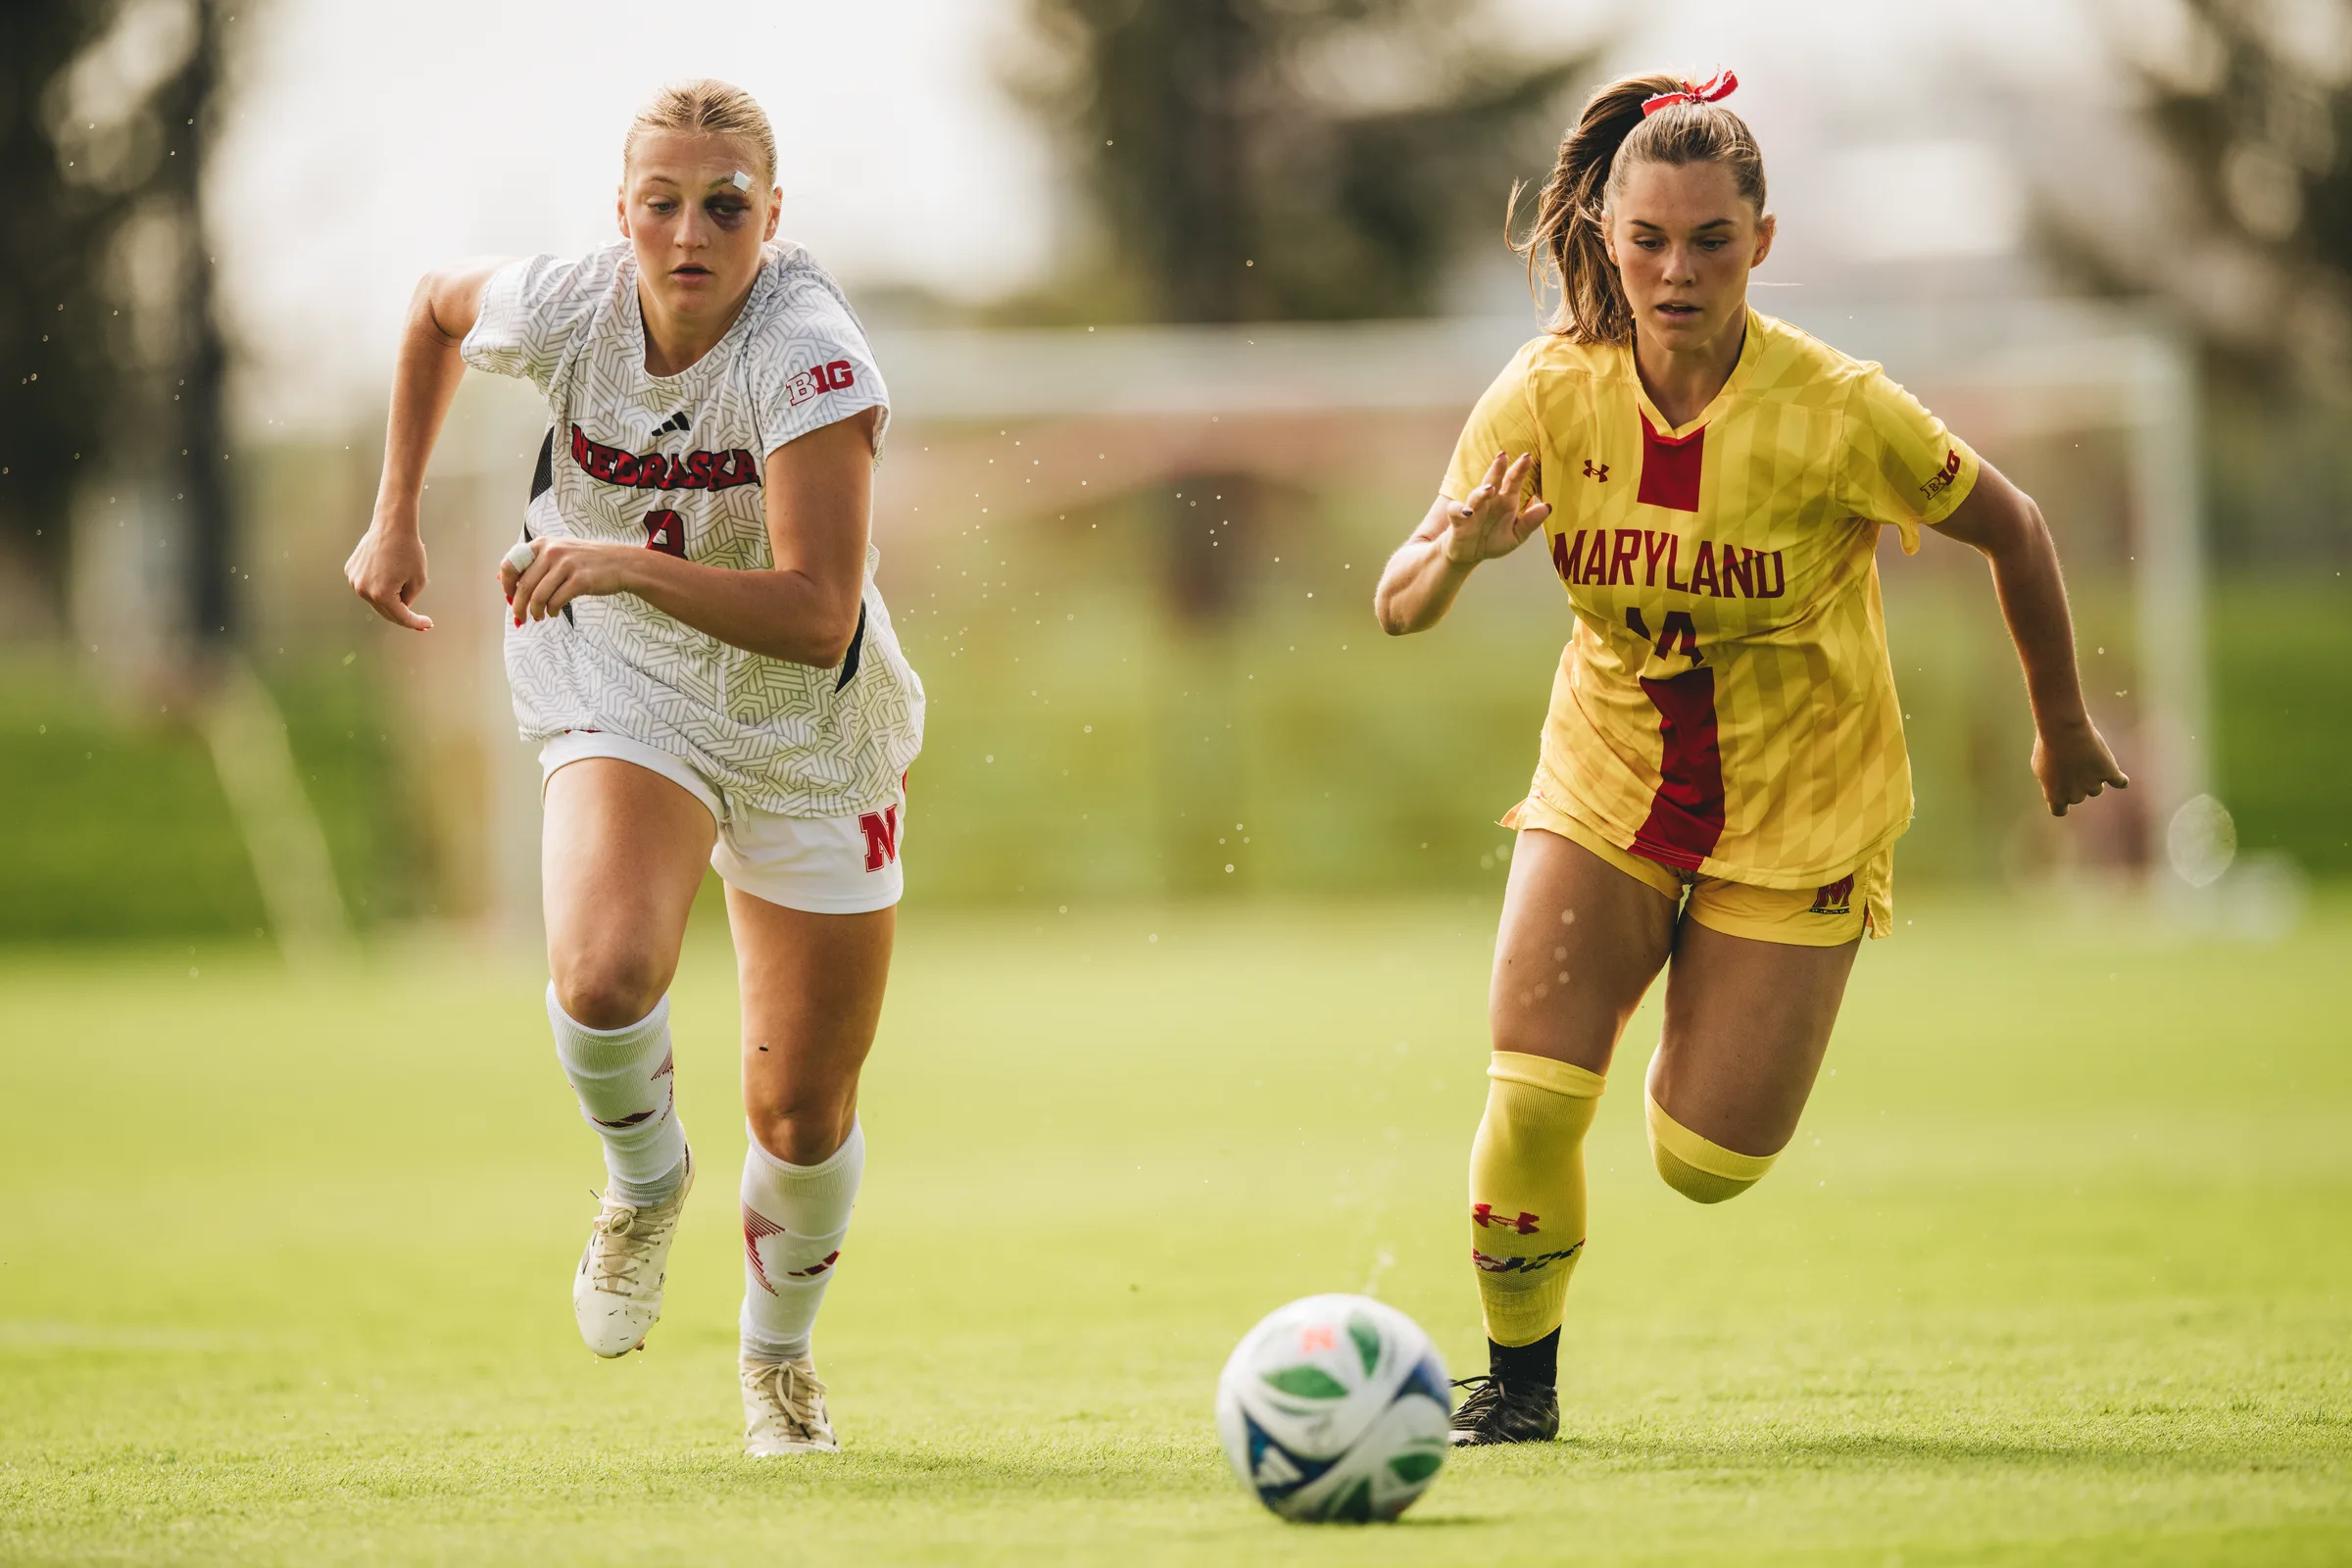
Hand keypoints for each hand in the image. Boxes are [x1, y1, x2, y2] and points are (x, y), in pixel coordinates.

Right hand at [346, 522, 432, 629]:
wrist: (392, 525)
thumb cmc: (409, 550)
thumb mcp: (419, 580)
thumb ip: (410, 599)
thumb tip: (401, 606)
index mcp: (382, 594)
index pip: (401, 616)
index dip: (416, 622)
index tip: (428, 624)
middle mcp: (364, 590)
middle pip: (386, 611)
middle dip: (403, 615)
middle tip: (420, 620)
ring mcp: (354, 580)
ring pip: (376, 599)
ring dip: (390, 599)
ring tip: (404, 589)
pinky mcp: (351, 570)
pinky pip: (367, 585)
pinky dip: (378, 585)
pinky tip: (389, 574)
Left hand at [503, 537, 640, 624]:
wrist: (621, 563)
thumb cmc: (588, 560)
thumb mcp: (560, 552)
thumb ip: (535, 562)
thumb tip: (503, 578)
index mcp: (543, 544)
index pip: (511, 564)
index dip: (507, 584)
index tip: (510, 597)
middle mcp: (552, 551)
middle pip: (524, 585)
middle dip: (518, 606)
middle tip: (520, 618)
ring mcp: (566, 565)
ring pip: (538, 596)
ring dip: (535, 611)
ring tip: (539, 617)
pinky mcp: (579, 580)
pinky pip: (556, 601)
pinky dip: (552, 611)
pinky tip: (555, 613)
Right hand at [1442, 452, 1552, 565]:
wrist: (1469, 554)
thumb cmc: (1493, 540)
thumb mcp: (1517, 535)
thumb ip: (1530, 522)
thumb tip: (1548, 506)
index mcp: (1506, 500)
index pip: (1513, 481)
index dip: (1519, 469)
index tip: (1527, 457)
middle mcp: (1490, 501)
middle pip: (1493, 480)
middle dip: (1497, 468)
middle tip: (1502, 456)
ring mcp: (1473, 509)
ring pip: (1476, 495)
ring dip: (1482, 491)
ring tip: (1490, 489)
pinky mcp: (1459, 521)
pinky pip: (1456, 512)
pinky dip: (1458, 510)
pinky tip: (1466, 512)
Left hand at [2032, 713, 2129, 816]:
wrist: (2063, 731)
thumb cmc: (2048, 745)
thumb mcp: (2039, 766)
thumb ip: (2049, 780)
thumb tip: (2058, 784)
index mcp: (2055, 796)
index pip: (2059, 810)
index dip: (2061, 802)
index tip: (2062, 795)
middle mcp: (2075, 795)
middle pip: (2078, 796)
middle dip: (2075, 783)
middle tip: (2070, 763)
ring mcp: (2094, 785)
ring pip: (2096, 788)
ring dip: (2092, 778)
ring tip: (2085, 758)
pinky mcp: (2110, 773)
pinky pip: (2121, 782)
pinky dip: (2120, 780)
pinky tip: (2118, 776)